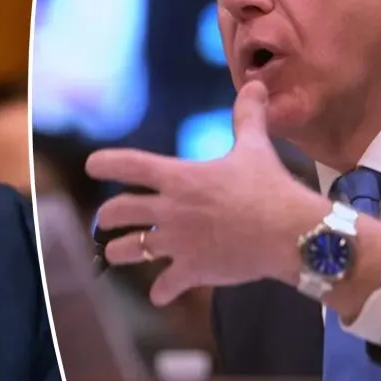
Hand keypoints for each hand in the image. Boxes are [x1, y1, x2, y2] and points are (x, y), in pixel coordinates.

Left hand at [85, 81, 330, 305]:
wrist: (290, 234)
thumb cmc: (270, 188)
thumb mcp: (254, 148)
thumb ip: (247, 117)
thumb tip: (255, 86)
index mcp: (179, 178)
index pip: (130, 165)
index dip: (106, 163)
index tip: (91, 165)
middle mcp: (170, 209)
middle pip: (118, 212)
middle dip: (106, 216)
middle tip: (103, 219)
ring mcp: (178, 242)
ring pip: (130, 251)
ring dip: (118, 252)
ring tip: (113, 253)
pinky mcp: (193, 270)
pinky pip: (166, 286)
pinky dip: (161, 292)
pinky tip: (159, 294)